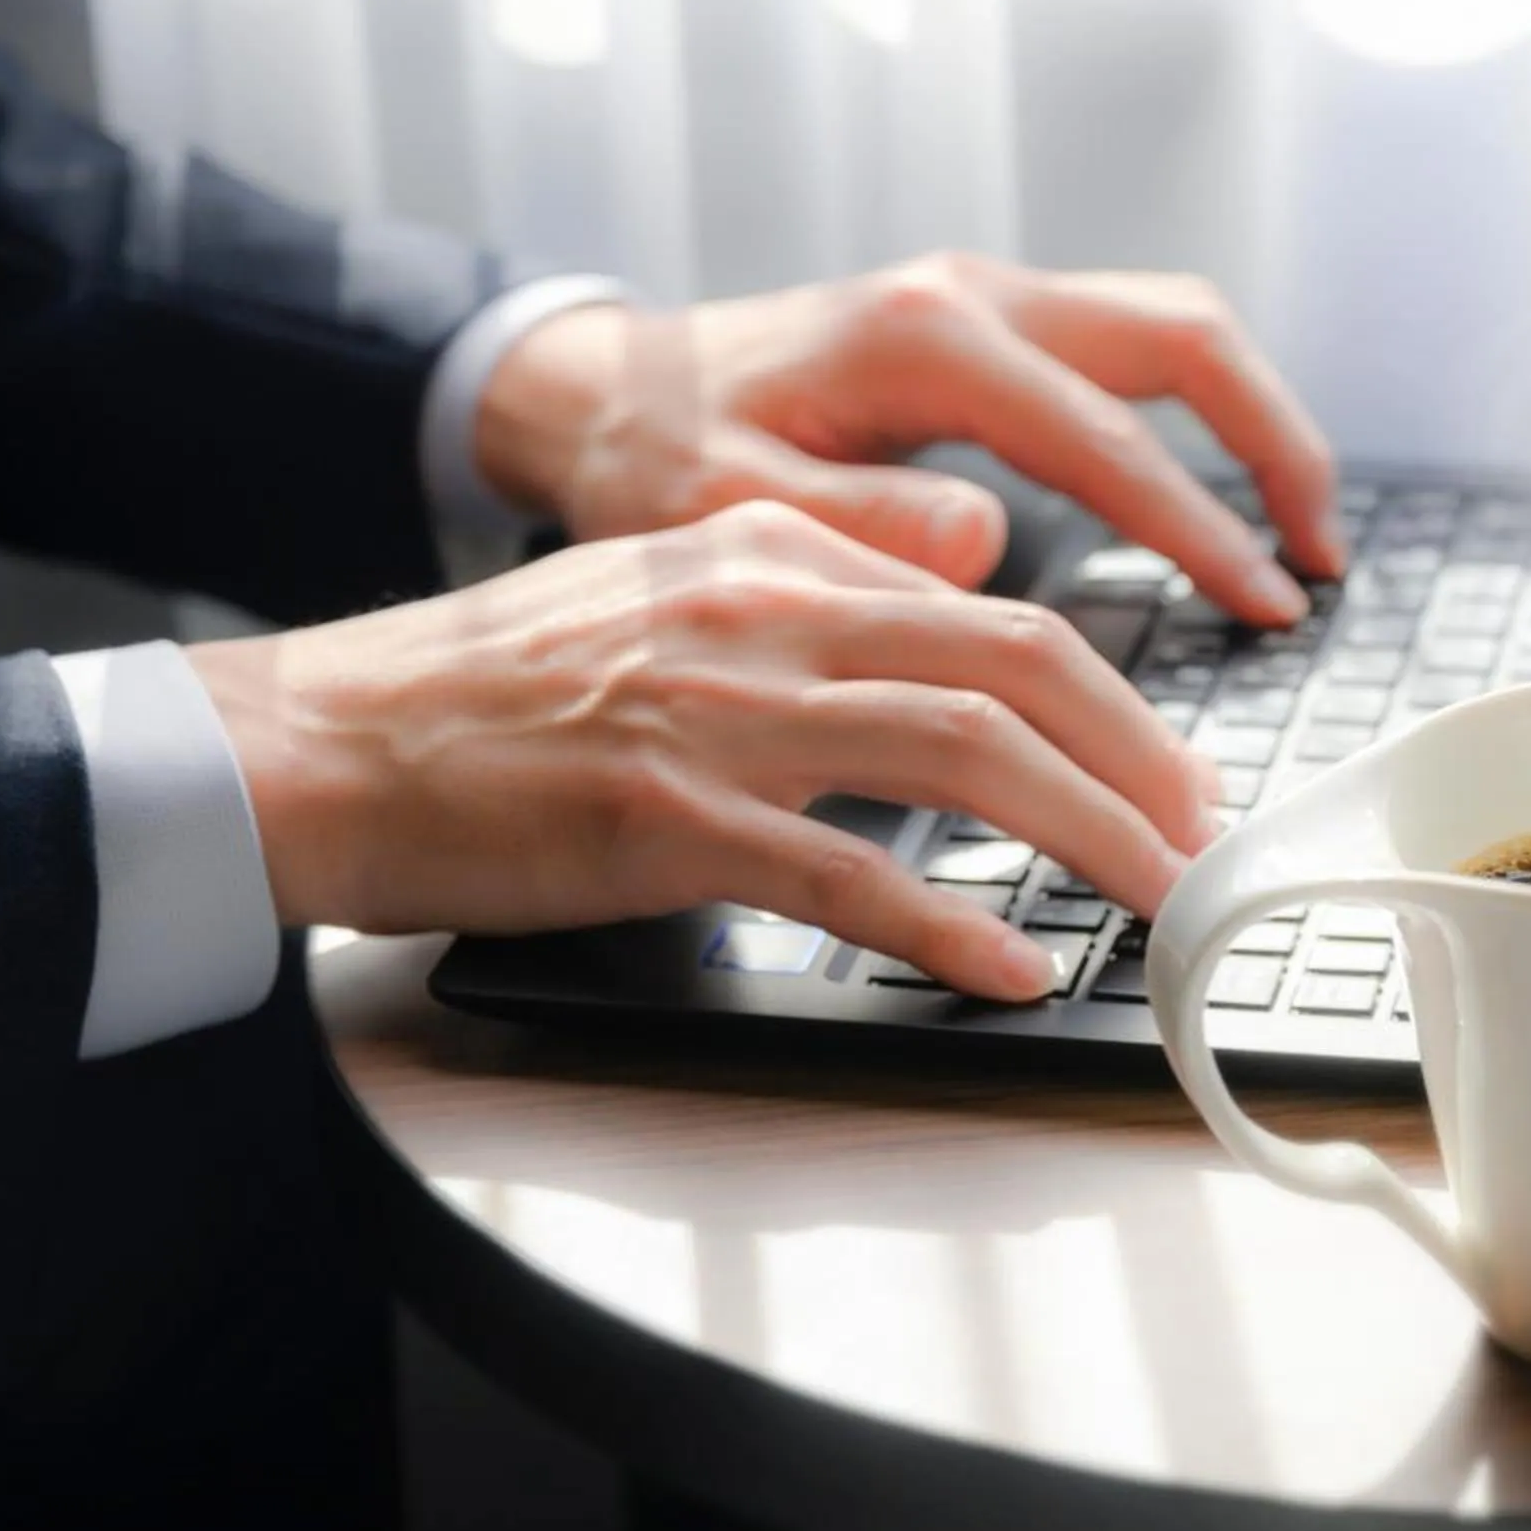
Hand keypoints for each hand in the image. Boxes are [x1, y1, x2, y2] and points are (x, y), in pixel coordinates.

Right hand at [187, 503, 1219, 999]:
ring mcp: (719, 716)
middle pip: (1015, 665)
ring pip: (964, 752)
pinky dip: (946, 927)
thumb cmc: (491, 699)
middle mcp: (764, 614)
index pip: (995, 611)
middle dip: (1141, 760)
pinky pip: (847, 873)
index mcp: (773, 558)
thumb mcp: (666, 606)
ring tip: (1159, 902)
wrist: (326, 744)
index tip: (1166, 773)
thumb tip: (943, 651)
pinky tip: (1008, 972)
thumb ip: (805, 613)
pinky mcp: (667, 820)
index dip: (1110, 700)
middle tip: (1204, 841)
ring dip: (1090, 834)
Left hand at [472, 252, 1342, 626]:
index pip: (1107, 435)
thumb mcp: (726, 509)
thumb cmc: (652, 460)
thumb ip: (853, 524)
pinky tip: (1216, 504)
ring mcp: (989, 301)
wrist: (604, 391)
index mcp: (925, 343)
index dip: (1198, 525)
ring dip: (1252, 424)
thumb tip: (985, 544)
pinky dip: (1199, 421)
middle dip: (1274, 444)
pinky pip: (1132, 354)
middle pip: (1185, 338)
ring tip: (1299, 536)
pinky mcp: (990, 328)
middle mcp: (974, 298)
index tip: (1264, 602)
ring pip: (1173, 331)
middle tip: (1321, 557)